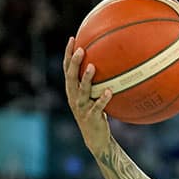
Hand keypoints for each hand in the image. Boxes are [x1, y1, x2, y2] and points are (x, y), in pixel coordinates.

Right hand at [63, 36, 112, 150]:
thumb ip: (97, 83)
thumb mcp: (94, 96)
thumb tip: (111, 64)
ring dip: (86, 78)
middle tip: (80, 49)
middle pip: (70, 77)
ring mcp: (81, 108)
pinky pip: (97, 107)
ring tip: (93, 67)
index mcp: (72, 90)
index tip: (72, 39)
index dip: (68, 55)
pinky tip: (109, 91)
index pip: (67, 69)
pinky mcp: (91, 118)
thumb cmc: (96, 114)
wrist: (95, 139)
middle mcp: (73, 97)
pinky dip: (102, 99)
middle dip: (74, 62)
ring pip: (82, 91)